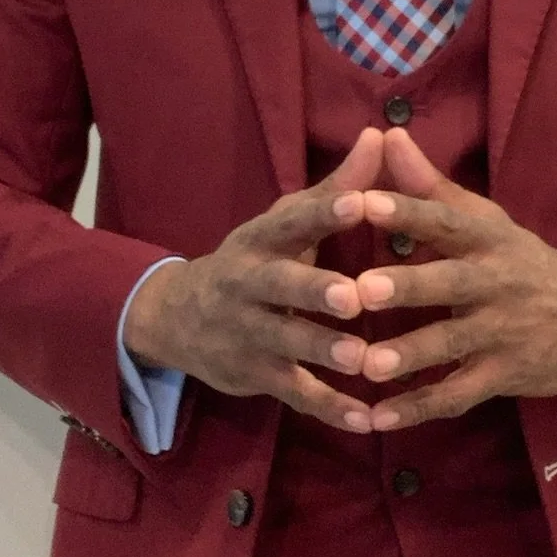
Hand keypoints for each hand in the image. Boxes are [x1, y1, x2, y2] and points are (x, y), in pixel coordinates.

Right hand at [123, 128, 382, 433]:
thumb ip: (336, 189)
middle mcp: (247, 284)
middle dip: (314, 290)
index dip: (323, 211)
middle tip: (353, 295)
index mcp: (260, 240)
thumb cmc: (255, 261)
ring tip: (363, 358)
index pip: (292, 221)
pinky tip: (364, 419)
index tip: (359, 200)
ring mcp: (246, 333)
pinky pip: (293, 393)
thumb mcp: (284, 224)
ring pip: (284, 343)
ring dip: (322, 351)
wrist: (178, 318)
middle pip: (279, 286)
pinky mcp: (253, 375)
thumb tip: (379, 136)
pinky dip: (327, 408)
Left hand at [350, 128, 556, 429]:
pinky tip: (378, 418)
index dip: (406, 210)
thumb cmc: (519, 262)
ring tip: (366, 365)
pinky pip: (458, 395)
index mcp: (486, 239)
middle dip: (406, 287)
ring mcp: (502, 333)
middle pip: (449, 283)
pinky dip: (419, 409)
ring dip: (409, 356)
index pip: (446, 219)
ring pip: (452, 345)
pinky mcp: (504, 375)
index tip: (362, 202)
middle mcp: (496, 283)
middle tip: (359, 291)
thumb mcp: (485, 220)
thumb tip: (388, 134)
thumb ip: (430, 185)